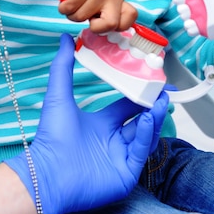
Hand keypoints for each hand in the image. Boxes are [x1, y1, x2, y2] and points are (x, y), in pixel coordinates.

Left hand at [6, 34, 168, 213]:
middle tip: (166, 91)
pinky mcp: (126, 174)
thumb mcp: (59, 96)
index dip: (140, 94)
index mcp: (101, 125)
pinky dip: (147, 135)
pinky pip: (141, 151)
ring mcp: (121, 158)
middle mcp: (113, 141)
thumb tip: (64, 38)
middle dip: (154, 106)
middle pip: (141, 121)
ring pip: (145, 136)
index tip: (153, 81)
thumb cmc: (51, 138)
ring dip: (155, 118)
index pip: (126, 107)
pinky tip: (149, 117)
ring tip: (161, 101)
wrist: (47, 174)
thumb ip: (62, 66)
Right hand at [36, 0, 136, 32]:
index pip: (130, 18)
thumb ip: (104, 15)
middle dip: (95, 27)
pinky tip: (65, 0)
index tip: (103, 22)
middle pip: (111, 24)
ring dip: (71, 14)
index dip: (117, 26)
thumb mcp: (100, 0)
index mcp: (118, 1)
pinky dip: (63, 7)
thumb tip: (101, 33)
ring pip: (81, 17)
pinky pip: (70, 8)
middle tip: (87, 17)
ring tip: (74, 2)